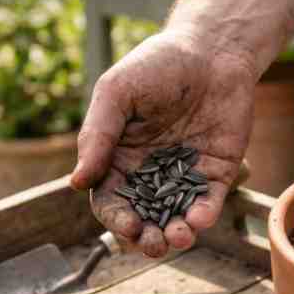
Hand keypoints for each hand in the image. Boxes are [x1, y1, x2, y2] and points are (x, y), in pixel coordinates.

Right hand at [71, 28, 257, 256]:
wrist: (212, 49)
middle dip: (146, 237)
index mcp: (119, 158)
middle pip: (143, 218)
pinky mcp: (217, 172)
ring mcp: (184, 175)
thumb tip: (77, 182)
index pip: (111, 200)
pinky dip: (204, 215)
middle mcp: (150, 172)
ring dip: (175, 235)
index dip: (116, 219)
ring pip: (176, 218)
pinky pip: (209, 202)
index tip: (127, 226)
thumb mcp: (117, 93)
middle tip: (152, 244)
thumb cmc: (156, 64)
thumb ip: (98, 135)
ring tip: (177, 238)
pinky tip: (199, 220)